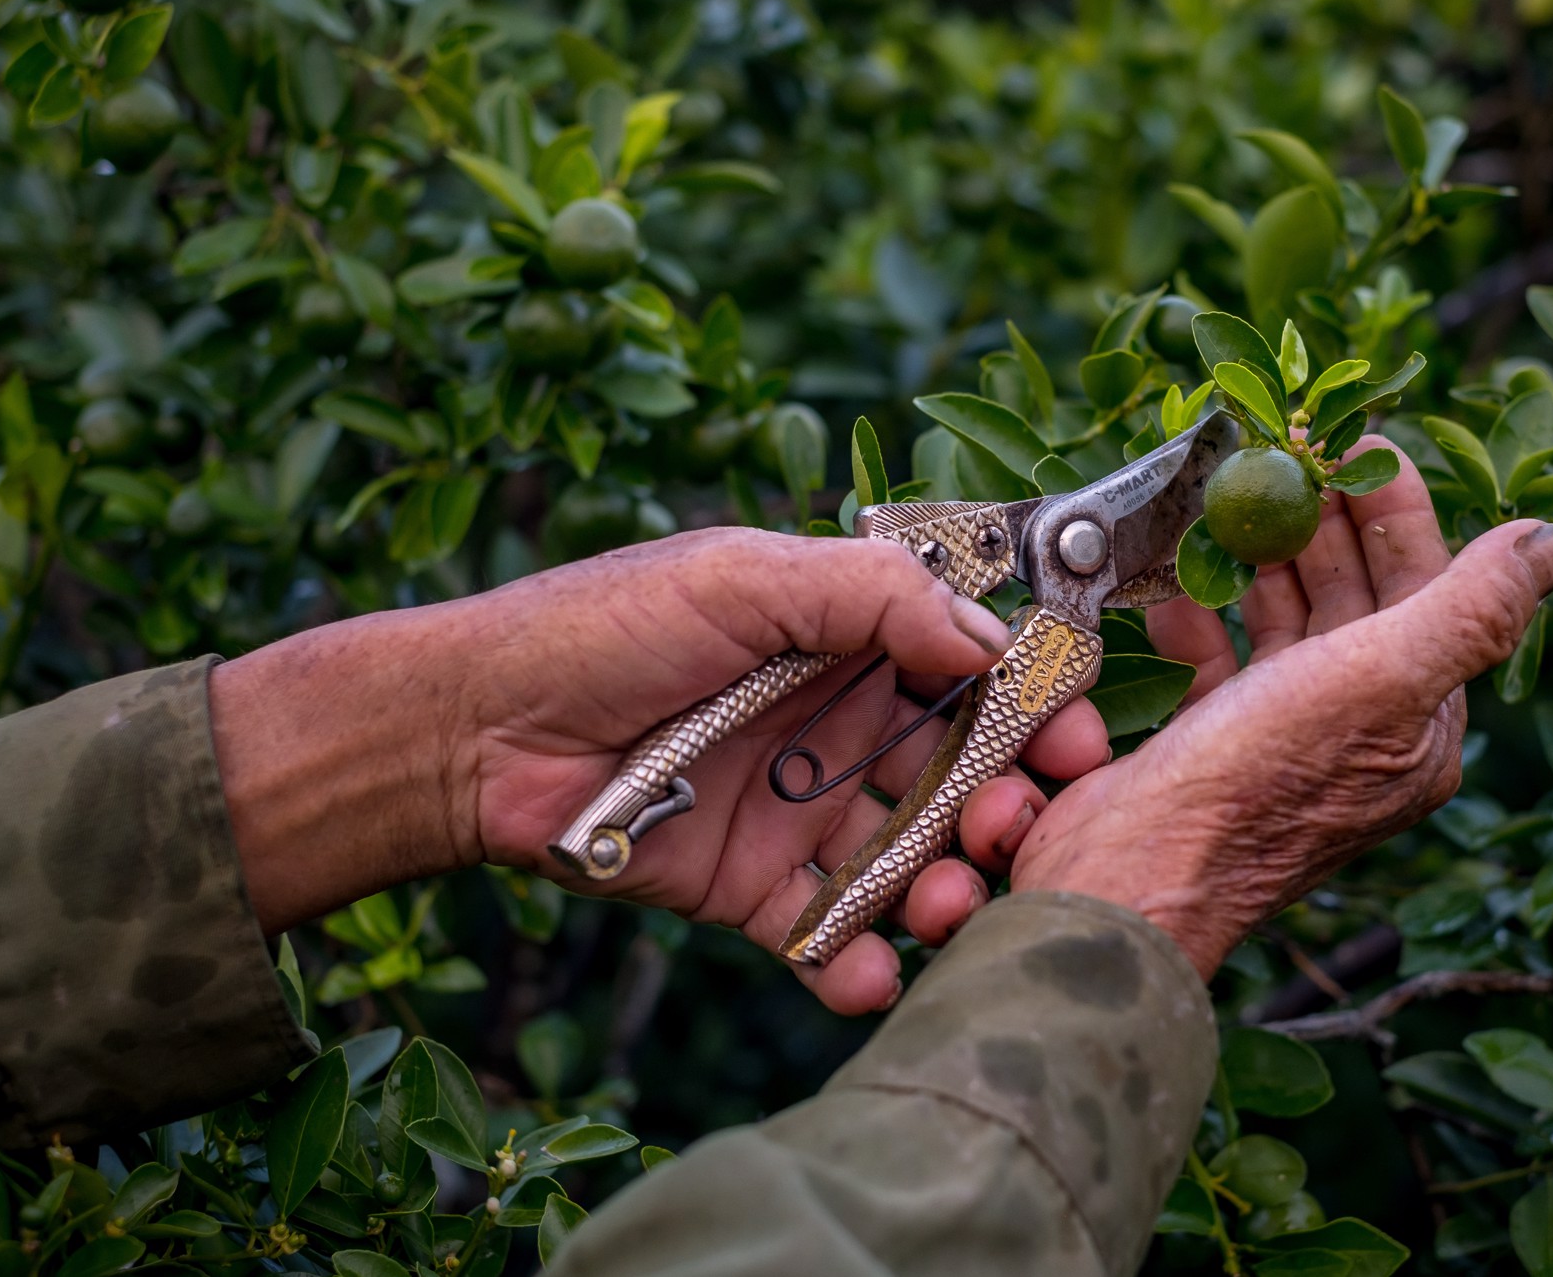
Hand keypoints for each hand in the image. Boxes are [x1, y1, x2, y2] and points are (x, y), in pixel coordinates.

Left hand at [212, 528, 1110, 1013]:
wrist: (475, 730)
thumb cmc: (603, 627)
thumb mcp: (741, 576)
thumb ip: (869, 597)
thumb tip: (987, 638)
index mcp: (848, 642)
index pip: (972, 672)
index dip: (1034, 705)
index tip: (1078, 738)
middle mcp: (840, 727)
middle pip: (961, 774)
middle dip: (1008, 806)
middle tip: (1021, 828)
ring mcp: (800, 813)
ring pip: (911, 861)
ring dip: (950, 889)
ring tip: (951, 905)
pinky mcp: (754, 892)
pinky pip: (828, 938)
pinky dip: (859, 966)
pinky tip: (871, 976)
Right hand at [1002, 440, 1552, 976]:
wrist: (1132, 870)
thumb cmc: (1259, 776)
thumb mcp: (1383, 678)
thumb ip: (1474, 607)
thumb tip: (1551, 539)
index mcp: (1415, 726)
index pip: (1427, 595)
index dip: (1399, 516)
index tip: (1360, 446)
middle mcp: (1354, 733)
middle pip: (1354, 603)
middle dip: (1325, 526)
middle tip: (1290, 457)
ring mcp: (1277, 740)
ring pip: (1284, 626)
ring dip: (1262, 562)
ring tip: (1234, 503)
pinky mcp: (1207, 745)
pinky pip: (1215, 663)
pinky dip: (1198, 619)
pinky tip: (1177, 589)